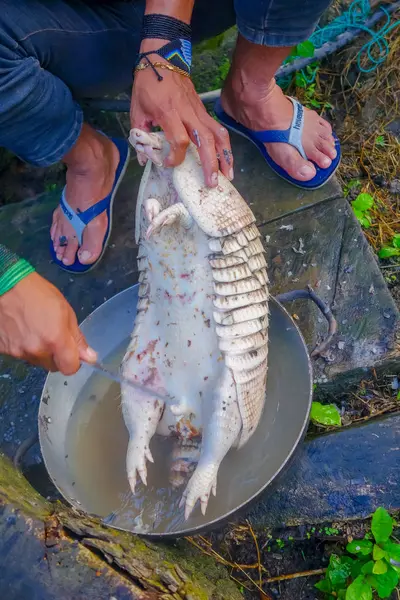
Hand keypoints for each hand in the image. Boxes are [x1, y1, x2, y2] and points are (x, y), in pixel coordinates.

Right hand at [0, 272, 96, 374]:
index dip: (73, 362)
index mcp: (55, 340)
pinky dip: (23, 347)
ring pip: (36, 361)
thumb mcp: (65, 310)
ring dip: (40, 352)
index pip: (70, 369)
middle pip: (53, 366)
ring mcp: (18, 352)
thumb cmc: (38, 293)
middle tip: (52, 336)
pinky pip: (21, 354)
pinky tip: (21, 330)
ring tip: (35, 329)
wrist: (5, 286)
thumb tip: (90, 358)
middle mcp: (37, 351)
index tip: (71, 351)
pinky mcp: (4, 350)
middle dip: (56, 355)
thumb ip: (77, 337)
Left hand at [131, 41, 233, 186]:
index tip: (167, 164)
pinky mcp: (204, 112)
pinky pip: (218, 130)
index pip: (179, 140)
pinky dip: (225, 147)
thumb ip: (140, 137)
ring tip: (228, 175)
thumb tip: (145, 160)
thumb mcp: (137, 110)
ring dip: (225, 157)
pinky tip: (227, 161)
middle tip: (212, 183)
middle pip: (205, 141)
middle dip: (211, 164)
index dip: (175, 157)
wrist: (163, 60)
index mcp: (168, 113)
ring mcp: (199, 112)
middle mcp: (188, 113)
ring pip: (218, 135)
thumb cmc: (147, 86)